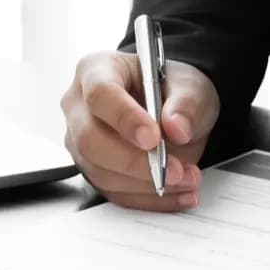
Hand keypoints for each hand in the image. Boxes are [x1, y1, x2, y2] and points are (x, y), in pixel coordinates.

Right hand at [61, 50, 219, 210]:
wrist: (172, 111)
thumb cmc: (171, 90)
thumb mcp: (190, 86)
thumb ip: (186, 104)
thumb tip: (177, 128)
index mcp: (96, 70)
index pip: (99, 94)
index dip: (124, 118)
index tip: (154, 138)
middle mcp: (79, 106)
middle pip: (90, 139)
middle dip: (134, 161)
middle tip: (175, 169)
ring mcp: (80, 141)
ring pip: (100, 172)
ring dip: (147, 184)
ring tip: (187, 180)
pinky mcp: (92, 170)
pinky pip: (114, 192)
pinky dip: (149, 199)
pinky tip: (178, 194)